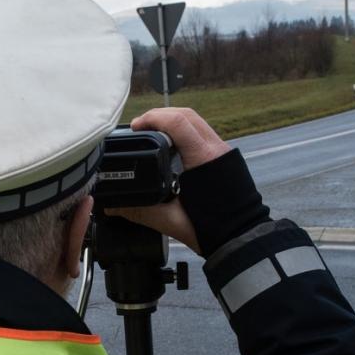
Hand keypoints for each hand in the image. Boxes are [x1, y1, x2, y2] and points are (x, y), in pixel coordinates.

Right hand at [106, 108, 230, 253]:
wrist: (242, 239)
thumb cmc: (212, 230)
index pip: (178, 122)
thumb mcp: (171, 221)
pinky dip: (185, 132)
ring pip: (196, 121)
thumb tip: (112, 207)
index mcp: (204, 160)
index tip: (137, 127)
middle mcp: (216, 149)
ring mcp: (223, 151)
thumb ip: (140, 211)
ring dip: (173, 121)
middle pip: (186, 115)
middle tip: (141, 128)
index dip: (153, 118)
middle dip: (160, 115)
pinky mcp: (226, 157)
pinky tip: (172, 146)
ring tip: (153, 133)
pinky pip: (203, 133)